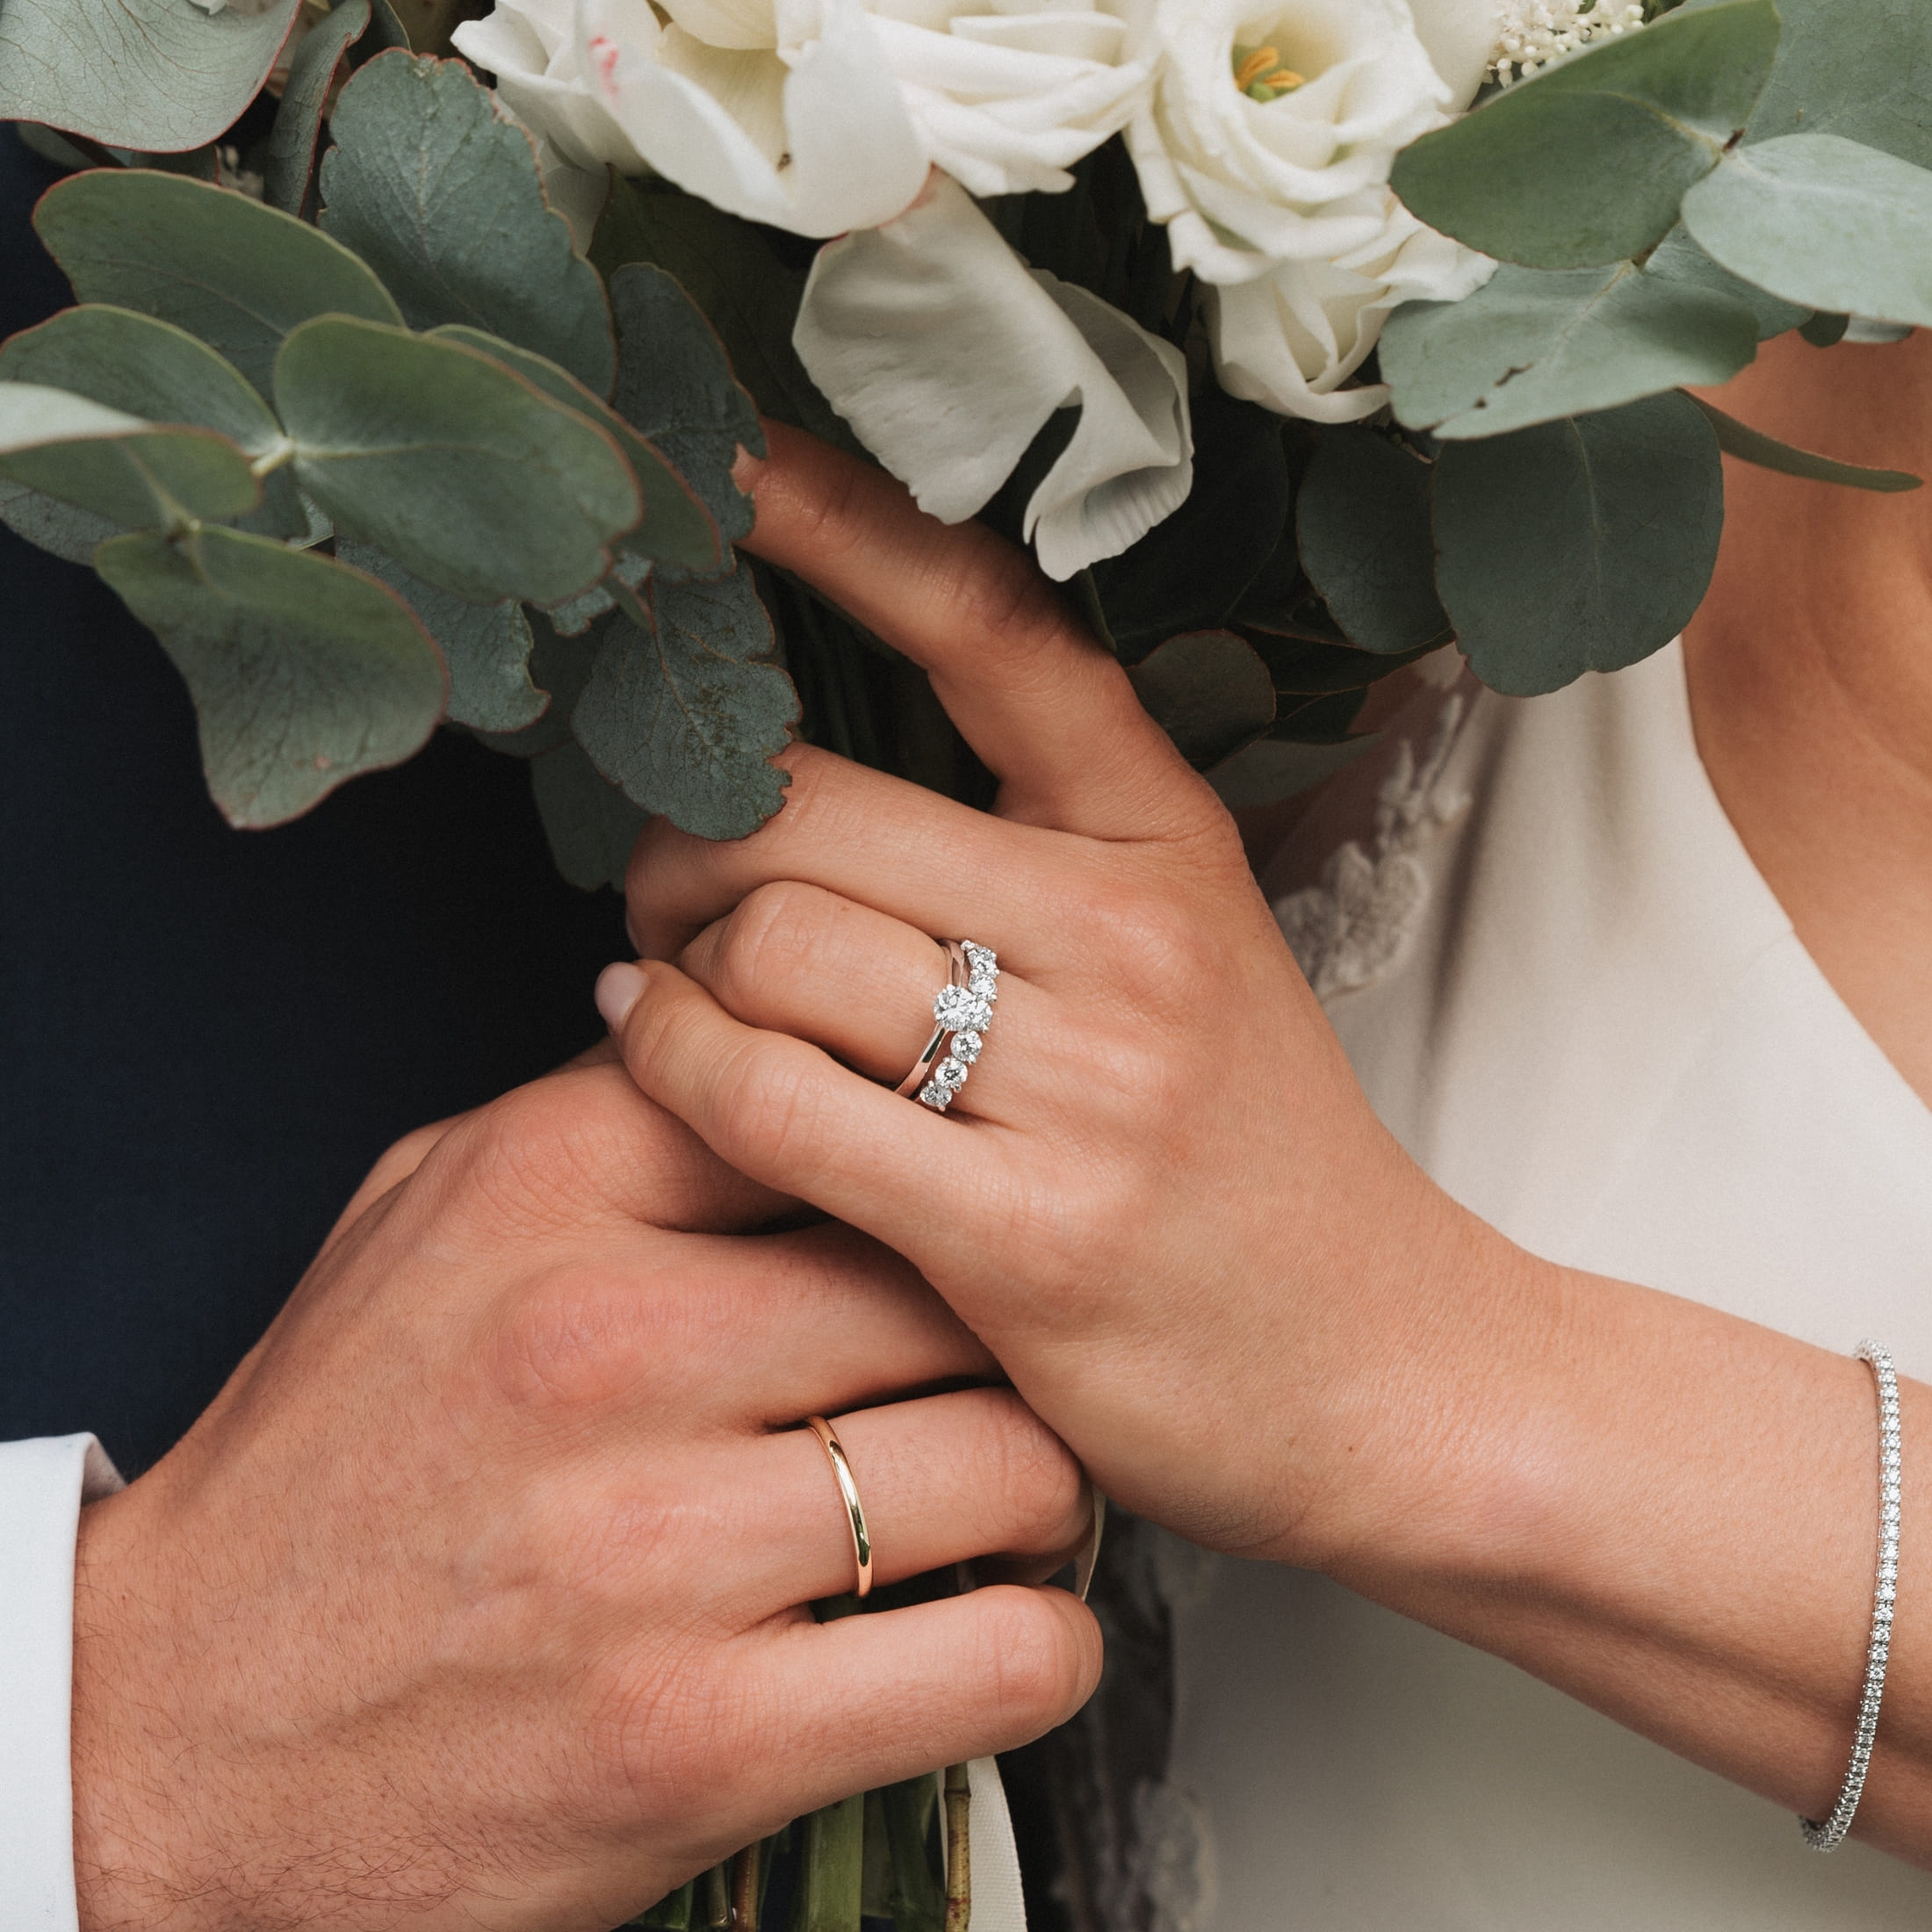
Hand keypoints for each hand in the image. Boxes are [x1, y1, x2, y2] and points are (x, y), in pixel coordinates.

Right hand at [72, 1054, 1098, 1930]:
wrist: (170, 1740)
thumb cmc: (327, 1468)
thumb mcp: (425, 1222)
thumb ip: (606, 1118)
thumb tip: (777, 1044)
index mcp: (548, 1191)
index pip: (840, 1089)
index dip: (931, 1143)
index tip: (961, 1187)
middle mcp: (609, 1346)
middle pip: (960, 1273)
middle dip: (1015, 1319)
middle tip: (1020, 1355)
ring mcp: (658, 1549)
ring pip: (1017, 1459)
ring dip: (1047, 1484)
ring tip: (1012, 1492)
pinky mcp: (701, 1739)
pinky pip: (1002, 1661)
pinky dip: (1039, 1646)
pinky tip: (996, 1627)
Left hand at [603, 425, 1506, 1566]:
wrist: (1388, 1370)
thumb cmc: (1253, 1160)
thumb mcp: (1188, 957)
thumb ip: (1025, 858)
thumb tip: (786, 795)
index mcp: (1168, 838)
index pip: (997, 632)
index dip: (850, 529)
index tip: (734, 463)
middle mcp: (1132, 932)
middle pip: (810, 803)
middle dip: (686, 837)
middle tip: (664, 890)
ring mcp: (1087, 1082)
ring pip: (774, 942)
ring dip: (676, 962)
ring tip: (672, 991)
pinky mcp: (1026, 1231)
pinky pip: (768, 1098)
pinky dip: (671, 1062)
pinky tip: (649, 1048)